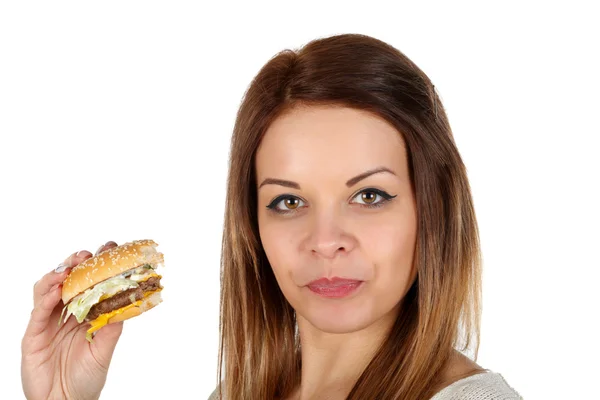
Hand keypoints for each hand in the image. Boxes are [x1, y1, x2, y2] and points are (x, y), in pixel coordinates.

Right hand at [21, 241, 123, 399]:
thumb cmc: (86, 379)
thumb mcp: (104, 350)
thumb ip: (111, 327)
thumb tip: (125, 302)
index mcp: (84, 315)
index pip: (89, 284)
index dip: (96, 266)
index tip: (109, 249)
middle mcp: (66, 315)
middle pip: (67, 281)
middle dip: (76, 264)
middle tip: (86, 255)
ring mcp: (48, 323)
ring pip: (48, 290)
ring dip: (58, 276)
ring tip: (70, 268)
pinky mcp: (33, 336)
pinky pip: (38, 312)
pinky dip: (46, 298)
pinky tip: (56, 292)